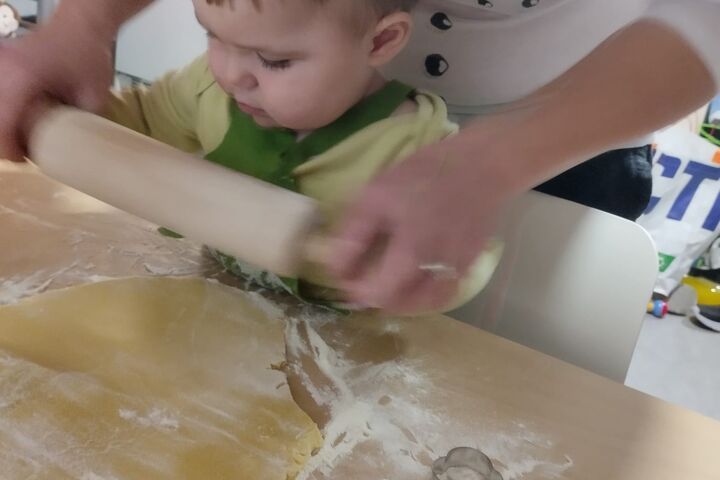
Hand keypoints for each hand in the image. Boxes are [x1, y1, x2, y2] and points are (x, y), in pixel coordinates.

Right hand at [0, 16, 114, 160]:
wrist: (80, 25)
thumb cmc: (88, 57)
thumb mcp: (93, 97)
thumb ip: (80, 125)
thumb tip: (73, 152)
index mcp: (22, 77)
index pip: (3, 123)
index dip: (10, 148)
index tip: (26, 159)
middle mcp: (3, 70)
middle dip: (5, 138)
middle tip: (27, 151)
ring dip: (5, 124)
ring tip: (26, 135)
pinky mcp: (0, 65)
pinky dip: (6, 110)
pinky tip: (24, 117)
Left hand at [330, 131, 511, 313]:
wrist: (480, 164)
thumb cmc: (424, 174)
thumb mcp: (376, 195)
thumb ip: (353, 234)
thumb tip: (335, 266)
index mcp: (412, 253)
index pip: (379, 295)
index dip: (358, 291)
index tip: (347, 276)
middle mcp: (437, 270)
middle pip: (402, 305)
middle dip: (379, 296)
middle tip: (365, 278)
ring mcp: (457, 270)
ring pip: (426, 303)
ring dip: (404, 298)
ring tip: (390, 280)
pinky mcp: (470, 264)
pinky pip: (444, 290)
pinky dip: (426, 290)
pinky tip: (416, 273)